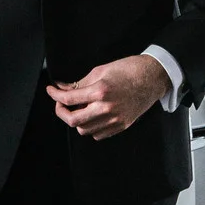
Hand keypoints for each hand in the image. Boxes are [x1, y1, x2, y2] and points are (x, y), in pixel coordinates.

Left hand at [47, 54, 170, 140]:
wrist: (152, 77)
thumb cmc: (128, 70)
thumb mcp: (101, 70)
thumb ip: (80, 83)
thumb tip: (62, 88)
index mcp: (100, 91)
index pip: (69, 99)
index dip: (55, 95)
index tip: (51, 91)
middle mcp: (106, 108)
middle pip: (73, 120)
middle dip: (61, 112)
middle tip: (60, 104)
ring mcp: (115, 119)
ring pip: (84, 130)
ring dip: (76, 120)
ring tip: (78, 108)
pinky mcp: (121, 126)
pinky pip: (98, 134)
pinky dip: (90, 127)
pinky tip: (92, 116)